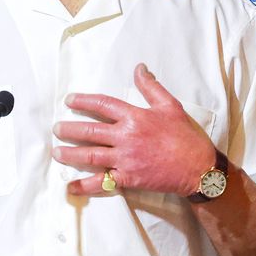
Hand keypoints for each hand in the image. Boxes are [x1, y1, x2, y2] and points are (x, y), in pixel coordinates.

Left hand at [53, 63, 215, 196]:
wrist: (198, 168)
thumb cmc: (186, 136)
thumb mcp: (170, 105)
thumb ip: (151, 87)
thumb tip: (139, 68)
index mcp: (135, 117)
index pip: (102, 105)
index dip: (83, 101)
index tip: (69, 100)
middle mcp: (126, 137)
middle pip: (90, 131)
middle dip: (69, 129)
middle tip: (56, 129)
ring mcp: (125, 159)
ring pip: (90, 155)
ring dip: (70, 154)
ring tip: (56, 152)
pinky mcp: (128, 178)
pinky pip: (101, 182)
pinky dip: (84, 185)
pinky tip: (71, 187)